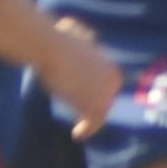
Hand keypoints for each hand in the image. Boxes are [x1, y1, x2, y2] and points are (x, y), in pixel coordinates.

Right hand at [28, 12, 119, 132]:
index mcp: (112, 66)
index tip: (83, 98)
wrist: (52, 48)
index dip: (97, 94)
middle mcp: (114, 81)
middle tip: (80, 112)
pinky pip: (94, 123)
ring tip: (79, 127)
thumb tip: (88, 38)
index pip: (108, 87)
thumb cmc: (60, 38)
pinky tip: (77, 134)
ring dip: (89, 120)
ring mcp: (107, 95)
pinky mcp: (96, 107)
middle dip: (94, 105)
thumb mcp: (80, 34)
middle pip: (105, 101)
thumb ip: (87, 40)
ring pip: (99, 112)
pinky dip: (86, 130)